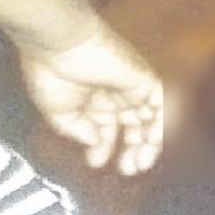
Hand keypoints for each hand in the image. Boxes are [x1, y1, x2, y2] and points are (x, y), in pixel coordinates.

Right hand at [19, 25, 164, 175]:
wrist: (60, 44)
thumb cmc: (51, 73)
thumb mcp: (59, 111)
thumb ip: (77, 130)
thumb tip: (94, 144)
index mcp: (93, 100)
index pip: (107, 129)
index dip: (104, 148)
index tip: (96, 163)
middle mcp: (116, 95)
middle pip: (133, 127)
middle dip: (132, 150)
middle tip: (127, 170)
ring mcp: (132, 87)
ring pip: (150, 119)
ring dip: (149, 143)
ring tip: (140, 163)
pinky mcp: (145, 80)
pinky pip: (162, 104)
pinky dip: (162, 123)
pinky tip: (152, 143)